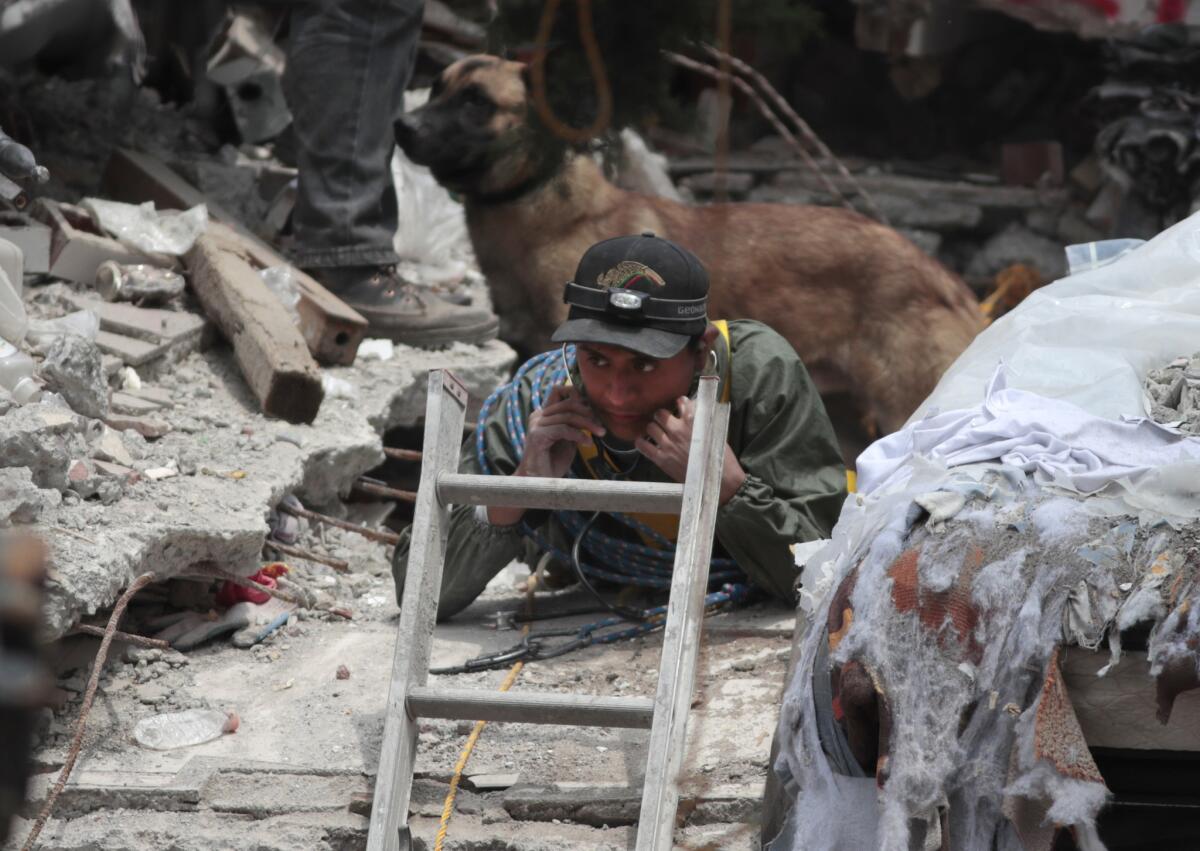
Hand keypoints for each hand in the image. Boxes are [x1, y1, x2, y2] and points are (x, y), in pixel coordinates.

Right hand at [488, 384, 604, 524]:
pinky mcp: (537, 435)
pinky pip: (563, 429)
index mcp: (544, 414)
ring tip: (600, 433)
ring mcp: (536, 424)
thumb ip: (574, 424)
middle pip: (568, 404)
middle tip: (601, 426)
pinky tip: (588, 443)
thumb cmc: (553, 462)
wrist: (538, 482)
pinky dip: (579, 435)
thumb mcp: (568, 439)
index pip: (559, 391)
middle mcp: (538, 415)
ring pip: (568, 416)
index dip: (577, 394)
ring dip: (588, 424)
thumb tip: (591, 412)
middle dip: (588, 413)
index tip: (593, 408)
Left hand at [636, 396, 745, 504]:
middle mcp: (677, 429)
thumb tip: (696, 411)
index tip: (681, 407)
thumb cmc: (720, 456)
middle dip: (663, 416)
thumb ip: (704, 420)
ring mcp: (668, 444)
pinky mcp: (661, 458)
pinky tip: (643, 442)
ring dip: (654, 428)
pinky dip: (641, 442)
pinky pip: (643, 446)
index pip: (682, 402)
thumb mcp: (716, 431)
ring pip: (650, 427)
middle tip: (666, 422)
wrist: (717, 479)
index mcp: (694, 420)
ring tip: (657, 432)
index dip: (681, 404)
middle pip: (660, 413)